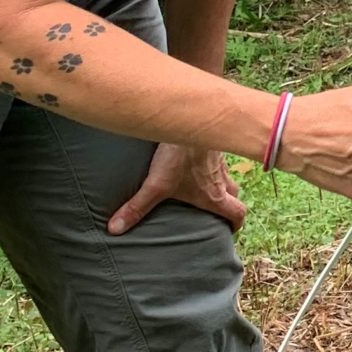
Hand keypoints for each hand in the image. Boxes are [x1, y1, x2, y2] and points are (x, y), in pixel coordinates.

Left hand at [108, 143, 246, 235]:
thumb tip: (114, 229)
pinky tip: (196, 162)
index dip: (235, 223)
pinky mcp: (214, 146)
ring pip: (228, 176)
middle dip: (229, 204)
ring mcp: (220, 162)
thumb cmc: (179, 156)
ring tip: (206, 187)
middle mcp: (221, 179)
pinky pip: (218, 160)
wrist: (192, 121)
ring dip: (221, 184)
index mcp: (213, 195)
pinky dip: (212, 165)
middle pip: (235, 196)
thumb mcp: (156, 185)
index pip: (237, 213)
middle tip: (217, 211)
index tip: (229, 231)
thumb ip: (136, 207)